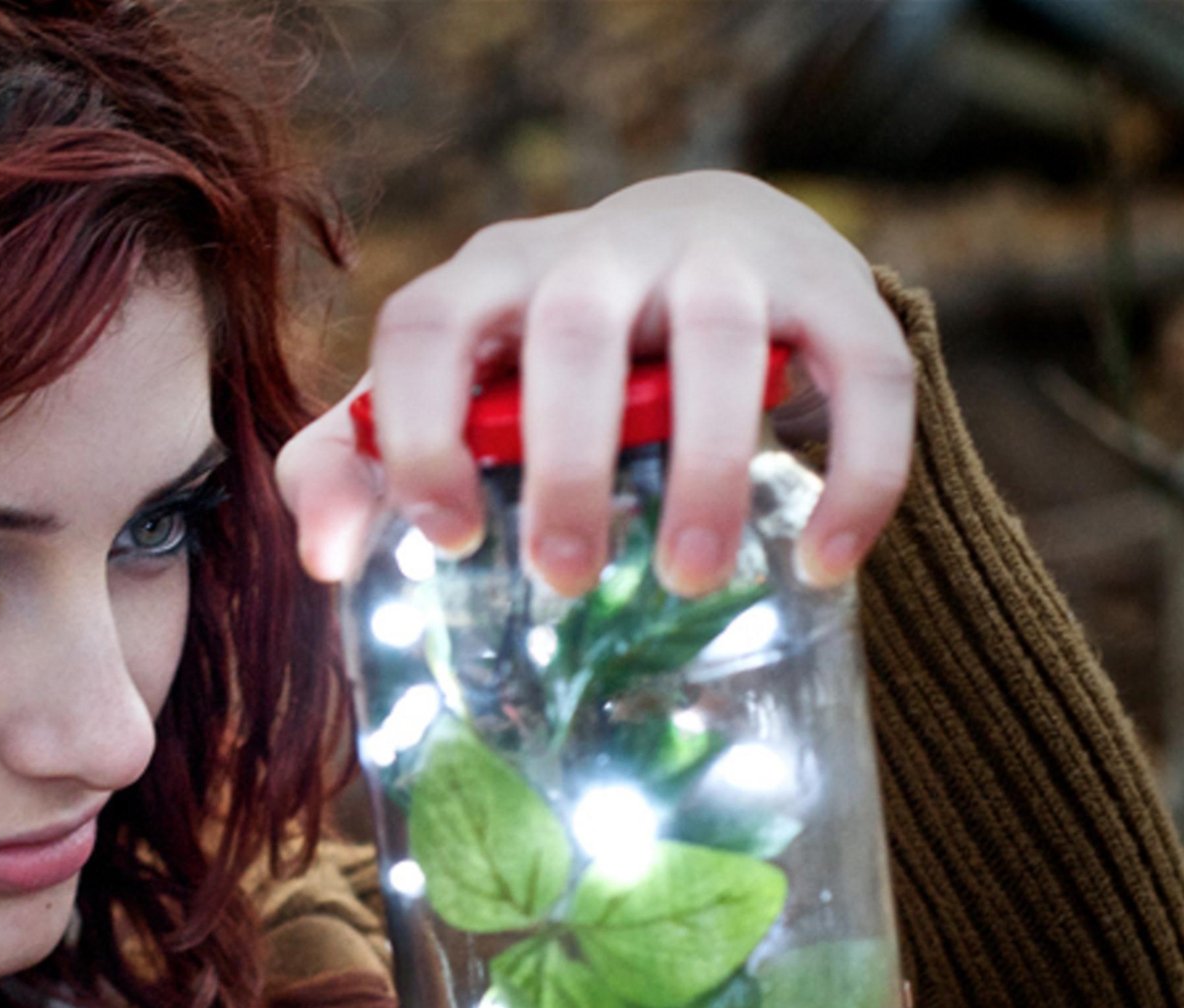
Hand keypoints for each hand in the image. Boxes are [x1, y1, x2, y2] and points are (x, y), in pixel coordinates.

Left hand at [275, 170, 915, 596]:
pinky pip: (861, 371)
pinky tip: (824, 560)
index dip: (421, 432)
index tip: (449, 537)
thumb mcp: (445, 391)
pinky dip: (855, 470)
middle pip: (572, 333)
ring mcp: (720, 259)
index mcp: (490, 276)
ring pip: (717, 341)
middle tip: (564, 577)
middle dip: (565, 463)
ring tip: (690, 578)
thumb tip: (327, 564)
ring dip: (703, 466)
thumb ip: (357, 461)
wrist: (708, 249)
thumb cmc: (544, 356)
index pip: (427, 327)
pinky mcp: (832, 291)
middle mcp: (598, 249)